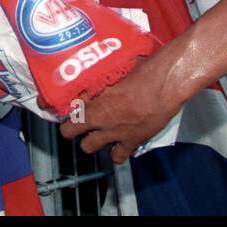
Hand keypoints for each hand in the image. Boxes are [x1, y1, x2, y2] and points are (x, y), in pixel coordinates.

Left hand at [60, 49, 186, 163]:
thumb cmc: (141, 70)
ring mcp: (114, 133)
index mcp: (92, 98)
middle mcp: (99, 119)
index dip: (61, 108)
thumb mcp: (114, 70)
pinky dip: (116, 152)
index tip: (62, 104)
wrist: (165, 84)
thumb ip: (99, 78)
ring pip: (88, 147)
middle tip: (78, 120)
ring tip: (97, 132)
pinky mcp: (132, 142)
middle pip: (70, 132)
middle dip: (71, 127)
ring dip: (90, 140)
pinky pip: (118, 157)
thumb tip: (90, 73)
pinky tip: (118, 143)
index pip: (65, 109)